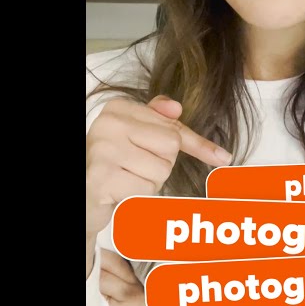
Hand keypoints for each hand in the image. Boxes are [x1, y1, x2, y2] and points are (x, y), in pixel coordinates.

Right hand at [86, 96, 230, 237]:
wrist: (81, 195)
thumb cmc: (111, 166)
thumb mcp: (133, 137)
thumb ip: (156, 121)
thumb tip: (176, 108)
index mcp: (118, 108)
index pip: (172, 127)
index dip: (197, 145)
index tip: (223, 157)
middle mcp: (109, 122)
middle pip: (170, 146)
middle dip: (160, 165)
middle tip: (134, 170)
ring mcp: (104, 148)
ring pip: (160, 171)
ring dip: (148, 184)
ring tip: (125, 181)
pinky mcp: (102, 176)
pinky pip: (145, 189)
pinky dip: (137, 197)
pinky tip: (117, 193)